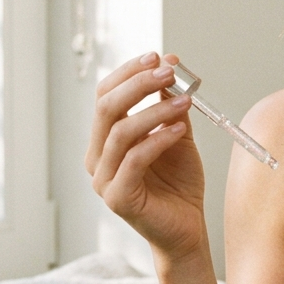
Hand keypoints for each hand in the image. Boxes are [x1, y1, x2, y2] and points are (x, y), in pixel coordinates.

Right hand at [86, 52, 206, 261]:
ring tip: (185, 100)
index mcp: (104, 140)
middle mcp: (96, 158)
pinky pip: (134, 160)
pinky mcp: (118, 199)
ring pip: (120, 132)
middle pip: (107, 108)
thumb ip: (170, 106)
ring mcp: (103, 180)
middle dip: (138, 84)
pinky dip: (157, 139)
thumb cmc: (179, 183)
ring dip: (155, 109)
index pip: (105, 95)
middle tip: (168, 71)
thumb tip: (171, 68)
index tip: (156, 56)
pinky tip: (179, 130)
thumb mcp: (176, 135)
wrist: (187, 227)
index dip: (128, 72)